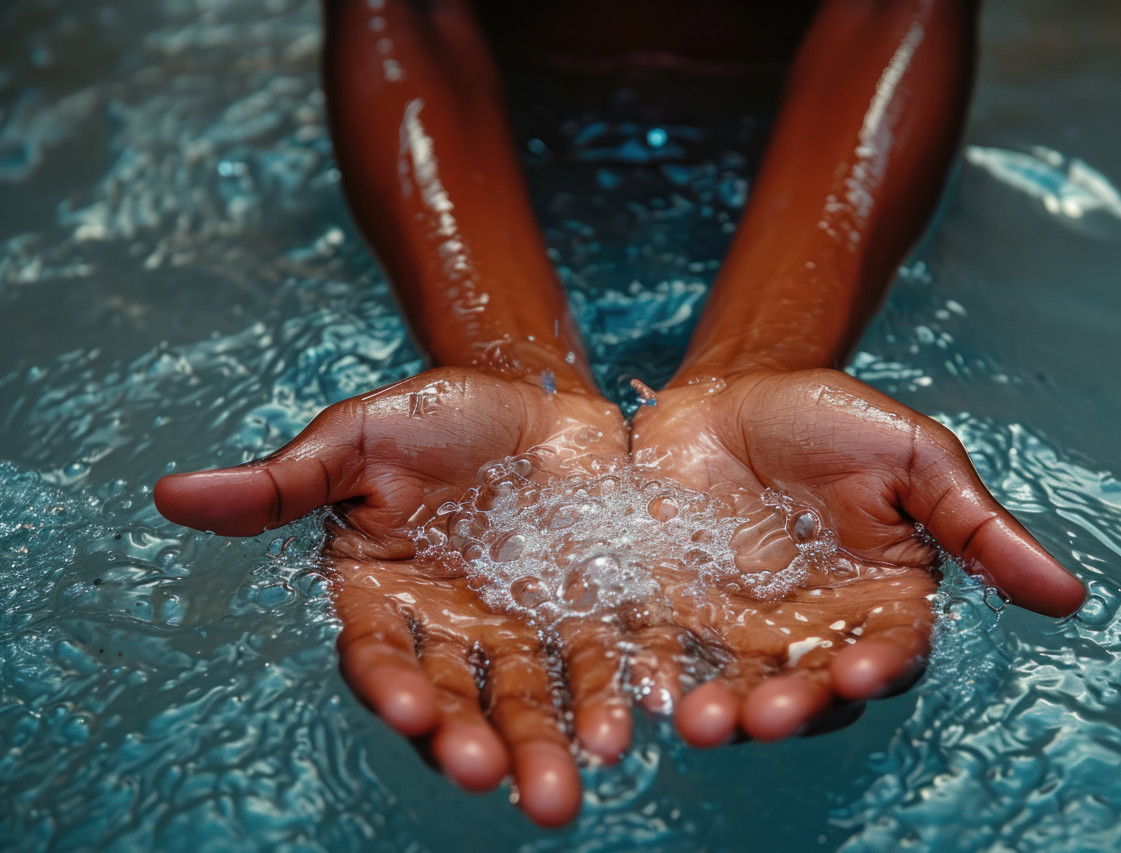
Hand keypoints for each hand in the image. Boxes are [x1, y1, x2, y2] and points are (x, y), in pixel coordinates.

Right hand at [155, 367, 633, 826]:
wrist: (535, 396)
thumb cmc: (437, 417)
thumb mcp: (360, 437)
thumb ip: (284, 481)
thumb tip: (170, 495)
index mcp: (385, 596)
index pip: (381, 655)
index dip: (391, 684)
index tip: (407, 710)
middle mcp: (453, 629)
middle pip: (460, 699)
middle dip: (476, 741)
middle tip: (496, 780)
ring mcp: (525, 627)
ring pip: (534, 697)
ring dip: (549, 743)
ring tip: (564, 788)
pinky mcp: (593, 612)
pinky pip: (605, 659)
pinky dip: (616, 693)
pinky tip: (632, 723)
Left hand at [628, 368, 1085, 746]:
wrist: (735, 389)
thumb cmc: (833, 420)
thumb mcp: (914, 458)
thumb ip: (975, 527)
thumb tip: (1071, 596)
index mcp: (883, 600)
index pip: (890, 649)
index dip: (879, 665)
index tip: (863, 669)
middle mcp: (815, 629)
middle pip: (811, 688)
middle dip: (792, 706)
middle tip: (767, 714)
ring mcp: (742, 627)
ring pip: (739, 686)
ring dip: (725, 712)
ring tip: (703, 721)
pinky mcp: (678, 613)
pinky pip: (670, 655)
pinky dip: (658, 677)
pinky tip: (646, 689)